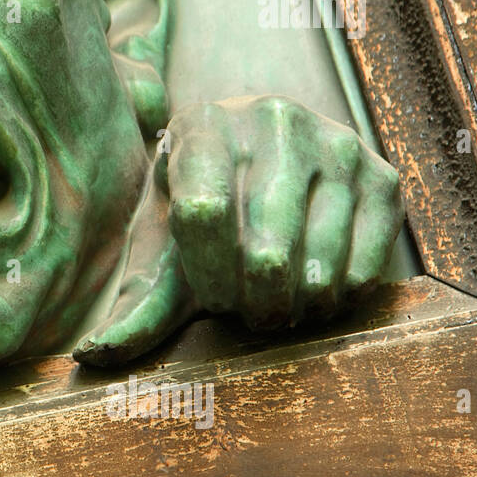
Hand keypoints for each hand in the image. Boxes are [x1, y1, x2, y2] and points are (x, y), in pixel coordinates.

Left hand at [75, 95, 403, 365]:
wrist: (266, 156)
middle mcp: (271, 120)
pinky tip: (313, 289)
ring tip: (278, 302)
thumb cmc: (202, 212)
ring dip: (296, 305)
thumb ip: (135, 304)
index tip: (212, 297)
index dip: (209, 274)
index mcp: (202, 126)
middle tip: (249, 313)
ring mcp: (335, 142)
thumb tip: (93, 356)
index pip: (202, 211)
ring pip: (319, 262)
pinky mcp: (382, 174)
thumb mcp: (164, 245)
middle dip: (254, 302)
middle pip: (266, 247)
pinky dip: (337, 298)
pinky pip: (366, 265)